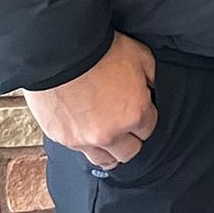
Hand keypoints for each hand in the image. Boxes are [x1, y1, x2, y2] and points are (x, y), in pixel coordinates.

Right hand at [22, 31, 156, 168]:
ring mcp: (84, 140)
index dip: (146, 118)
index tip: (140, 110)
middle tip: (126, 126)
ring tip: (107, 137)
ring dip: (109, 151)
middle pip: (129, 152)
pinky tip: (86, 131)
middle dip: (131, 139)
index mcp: (135, 114)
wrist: (60, 53)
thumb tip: (152, 89)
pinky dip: (85, 144)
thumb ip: (151, 78)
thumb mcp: (141, 56)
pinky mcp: (62, 138)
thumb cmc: (101, 52)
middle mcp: (111, 134)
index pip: (149, 130)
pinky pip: (79, 151)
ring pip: (104, 160)